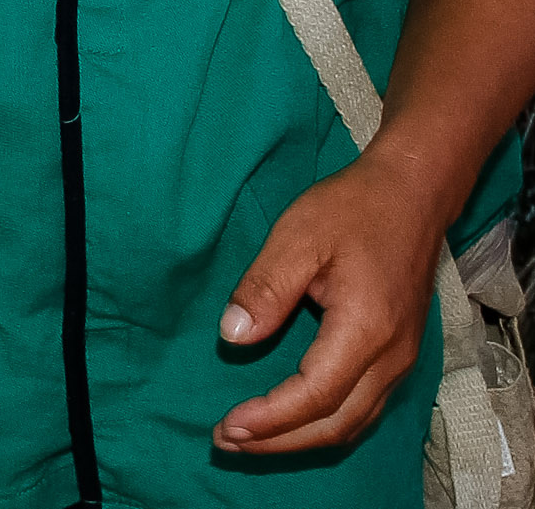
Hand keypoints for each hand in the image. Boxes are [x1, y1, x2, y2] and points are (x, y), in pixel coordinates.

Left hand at [212, 151, 449, 455]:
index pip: (316, 395)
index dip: (271, 419)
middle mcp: (391, 356)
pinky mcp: (397, 354)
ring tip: (248, 438)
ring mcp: (400, 359)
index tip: (227, 425)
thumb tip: (232, 337)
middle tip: (225, 441)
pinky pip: (362, 407)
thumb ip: (264, 289)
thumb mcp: (297, 237)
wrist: (410, 196)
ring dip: (300, 438)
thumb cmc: (352, 210)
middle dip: (279, 440)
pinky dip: (323, 423)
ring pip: (352, 421)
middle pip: (336, 422)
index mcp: (366, 330)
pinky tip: (290, 421)